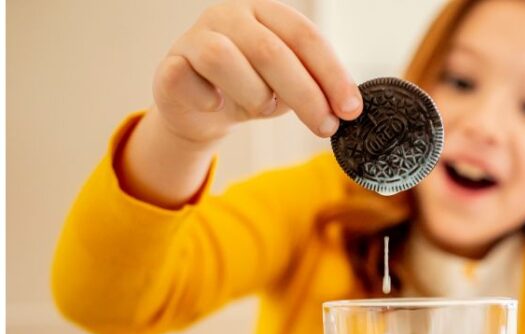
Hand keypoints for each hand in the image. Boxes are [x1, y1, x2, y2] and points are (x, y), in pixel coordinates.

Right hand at [152, 0, 362, 146]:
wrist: (201, 109)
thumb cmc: (252, 89)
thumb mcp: (290, 87)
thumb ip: (315, 88)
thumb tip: (347, 108)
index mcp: (267, 12)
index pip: (305, 36)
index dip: (332, 73)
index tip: (351, 109)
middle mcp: (231, 15)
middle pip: (271, 51)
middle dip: (305, 94)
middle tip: (325, 127)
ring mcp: (196, 36)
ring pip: (224, 58)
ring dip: (254, 95)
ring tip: (262, 109)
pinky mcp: (170, 64)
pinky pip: (186, 77)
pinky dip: (209, 98)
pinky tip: (217, 105)